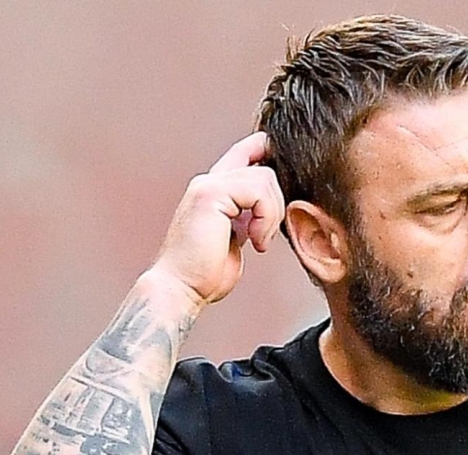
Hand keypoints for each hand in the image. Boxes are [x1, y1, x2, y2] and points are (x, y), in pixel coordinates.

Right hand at [148, 132, 283, 307]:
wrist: (181, 289)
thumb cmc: (204, 274)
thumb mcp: (235, 239)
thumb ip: (248, 217)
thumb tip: (272, 209)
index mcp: (213, 191)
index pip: (244, 154)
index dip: (266, 152)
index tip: (286, 175)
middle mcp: (208, 182)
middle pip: (263, 168)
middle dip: (277, 204)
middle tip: (266, 237)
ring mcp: (207, 185)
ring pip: (265, 178)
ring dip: (272, 214)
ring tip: (260, 241)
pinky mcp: (211, 194)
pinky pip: (258, 191)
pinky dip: (266, 218)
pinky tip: (256, 241)